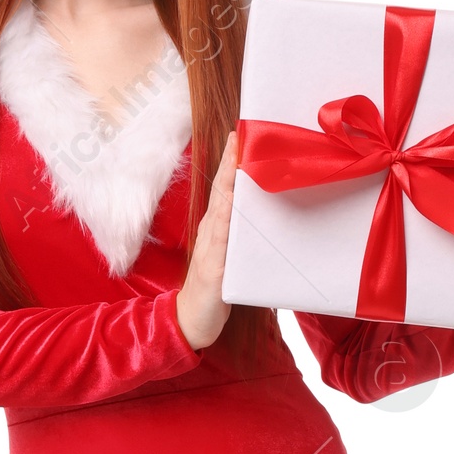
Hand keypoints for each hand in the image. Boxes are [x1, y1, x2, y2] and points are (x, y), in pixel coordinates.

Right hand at [177, 131, 236, 349]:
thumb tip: (260, 215)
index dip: (232, 162)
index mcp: (217, 228)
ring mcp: (211, 247)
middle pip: (222, 189)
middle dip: (230, 160)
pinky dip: (226, 218)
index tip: (242, 135)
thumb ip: (241, 237)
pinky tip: (233, 202)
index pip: (226, 189)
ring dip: (229, 181)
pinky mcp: (214, 267)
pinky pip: (221, 238)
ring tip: (238, 156)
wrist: (192, 322)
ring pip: (222, 207)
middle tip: (240, 132)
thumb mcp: (232, 258)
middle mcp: (212, 232)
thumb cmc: (215, 290)